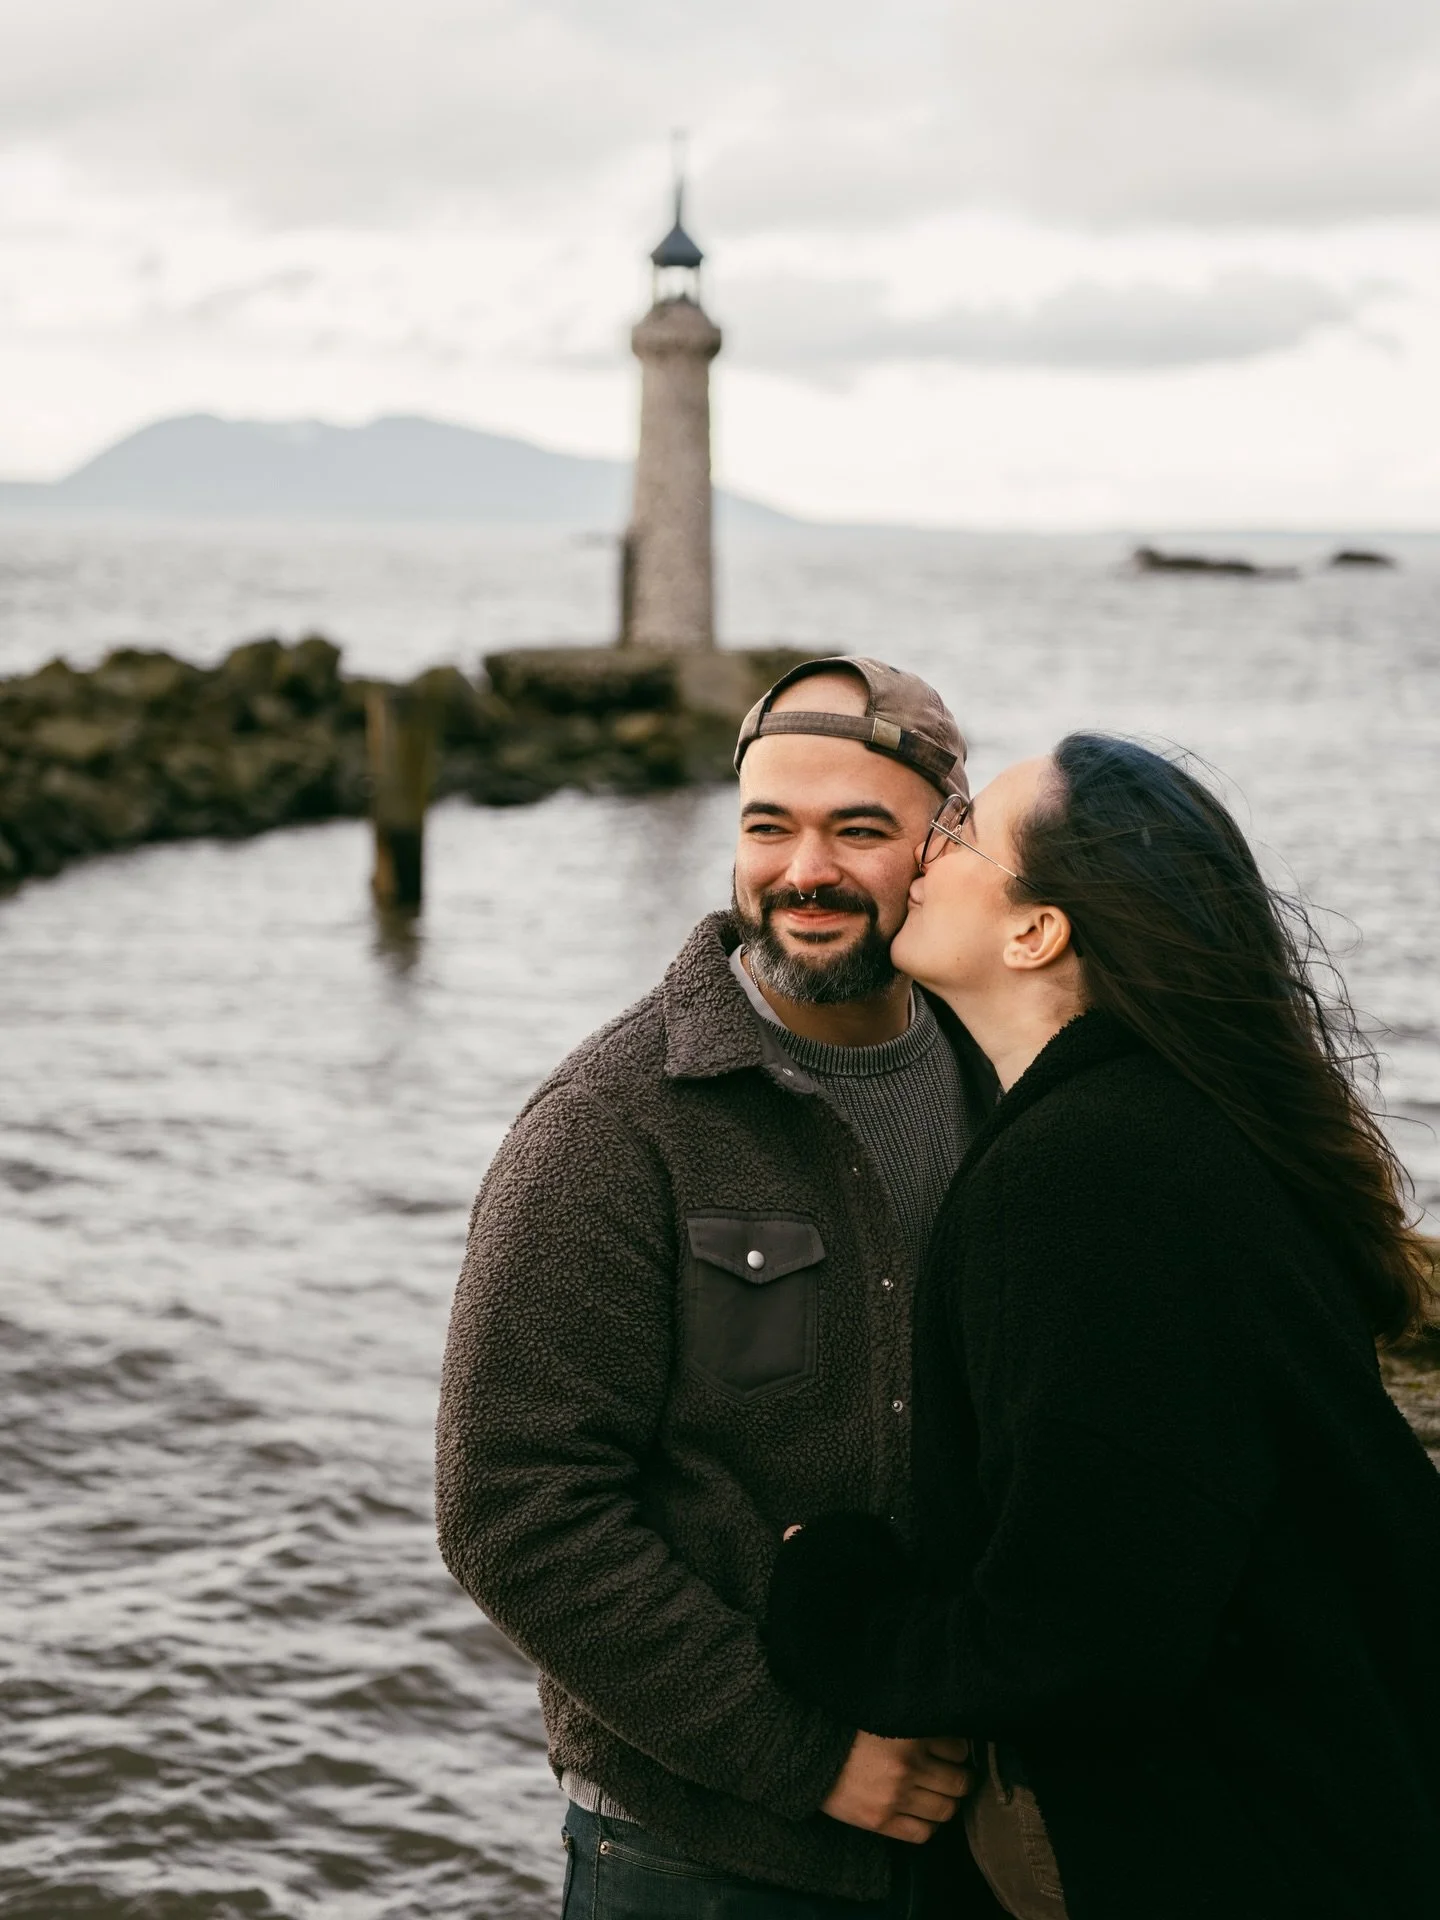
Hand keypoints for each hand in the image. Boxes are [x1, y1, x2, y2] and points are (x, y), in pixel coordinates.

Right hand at [821, 1730, 973, 1843]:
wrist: (806, 1751)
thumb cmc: (844, 1726)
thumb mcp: (881, 1711)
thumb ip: (913, 1717)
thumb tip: (944, 1730)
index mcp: (910, 1733)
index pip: (959, 1748)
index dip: (958, 1750)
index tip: (951, 1751)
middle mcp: (908, 1766)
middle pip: (959, 1782)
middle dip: (962, 1778)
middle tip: (954, 1774)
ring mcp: (896, 1797)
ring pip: (946, 1809)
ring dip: (948, 1802)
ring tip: (940, 1794)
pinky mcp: (881, 1821)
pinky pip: (922, 1833)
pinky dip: (930, 1825)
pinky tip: (923, 1813)